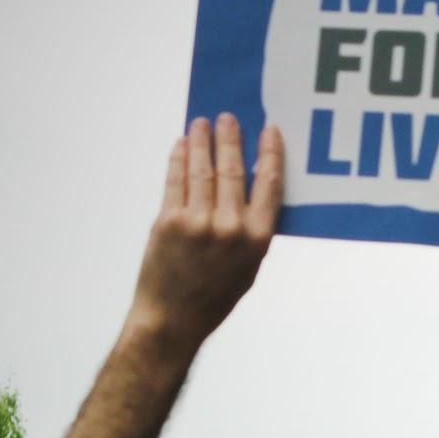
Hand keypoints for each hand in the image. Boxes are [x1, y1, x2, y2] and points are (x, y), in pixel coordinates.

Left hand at [129, 115, 282, 348]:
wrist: (173, 319)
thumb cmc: (214, 296)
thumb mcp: (249, 266)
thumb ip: (253, 230)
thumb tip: (253, 188)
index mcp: (257, 238)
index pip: (269, 183)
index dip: (270, 153)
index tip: (269, 130)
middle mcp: (230, 226)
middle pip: (233, 169)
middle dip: (230, 139)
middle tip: (227, 118)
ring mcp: (197, 222)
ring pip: (203, 169)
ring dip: (202, 142)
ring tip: (201, 123)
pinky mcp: (168, 221)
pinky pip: (175, 181)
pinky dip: (178, 160)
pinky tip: (181, 146)